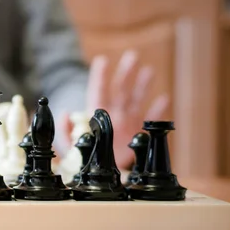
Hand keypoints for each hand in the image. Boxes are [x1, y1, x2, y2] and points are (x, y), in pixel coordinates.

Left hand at [58, 50, 169, 168]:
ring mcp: (126, 122)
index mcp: (95, 115)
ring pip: (135, 99)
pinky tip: (164, 98)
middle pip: (120, 90)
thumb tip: (66, 112)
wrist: (98, 174)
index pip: (98, 91)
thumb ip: (65, 130)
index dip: (100, 76)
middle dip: (126, 73)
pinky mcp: (137, 134)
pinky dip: (157, 110)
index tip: (102, 60)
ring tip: (148, 70)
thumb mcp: (67, 146)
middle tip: (133, 55)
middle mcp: (112, 115)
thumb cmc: (81, 159)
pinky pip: (149, 120)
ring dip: (142, 85)